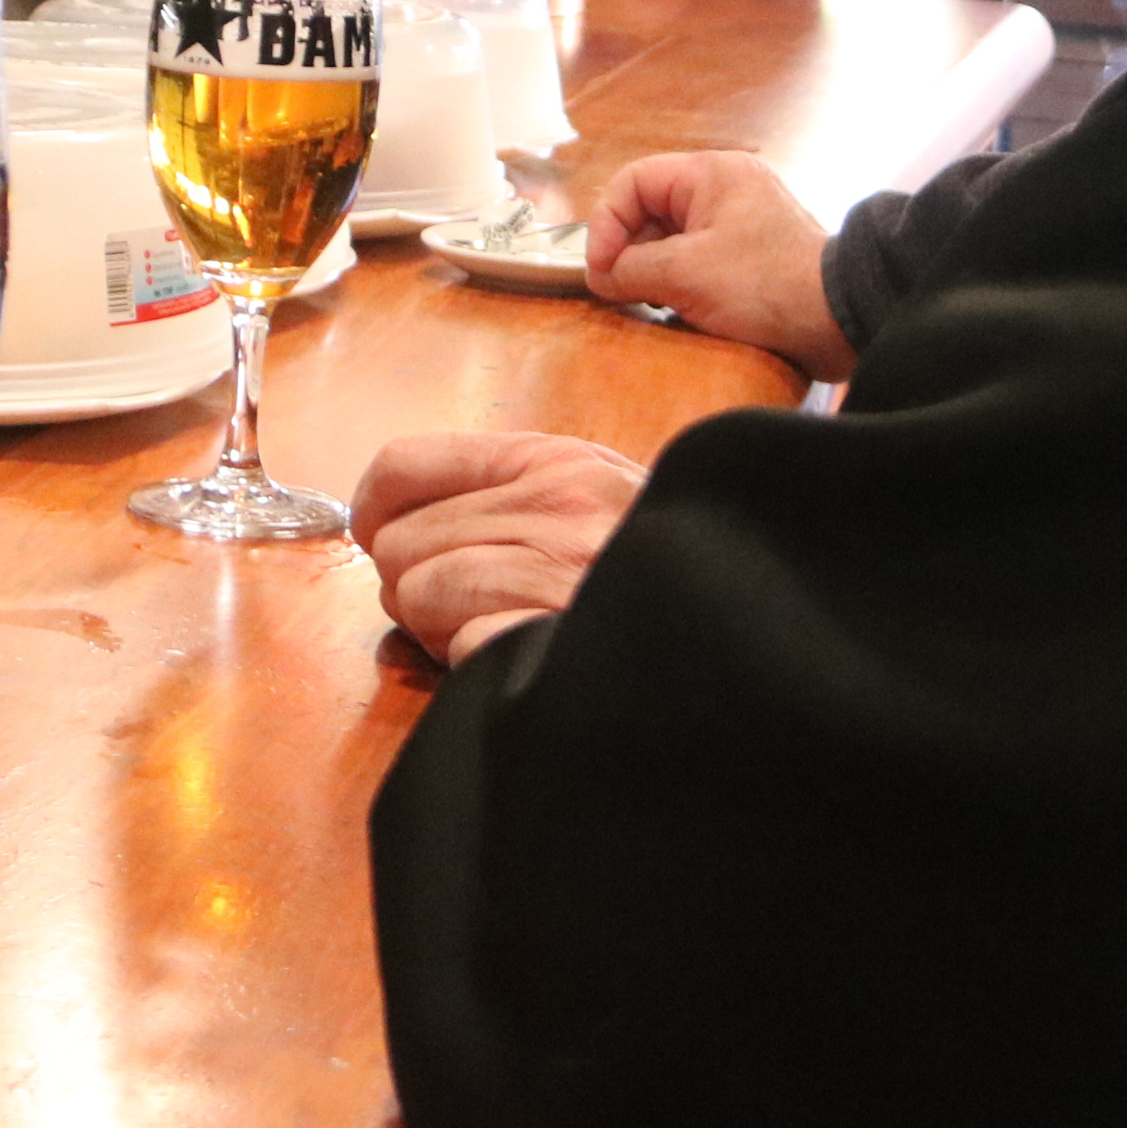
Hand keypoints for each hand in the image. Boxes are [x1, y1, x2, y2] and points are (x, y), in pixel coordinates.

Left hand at [355, 431, 649, 665]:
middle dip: (419, 588)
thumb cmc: (659, 566)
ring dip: (446, 631)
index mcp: (555, 461)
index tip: (383, 539)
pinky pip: (463, 649)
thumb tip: (387, 522)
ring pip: (419, 597)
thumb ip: (506, 493)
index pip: (404, 463)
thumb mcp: (596, 497)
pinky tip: (525, 662)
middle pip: (398, 546)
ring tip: (503, 632)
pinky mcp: (556, 639)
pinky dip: (481, 666)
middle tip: (473, 607)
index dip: (376, 510)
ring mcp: (560, 574)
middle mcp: (557, 506)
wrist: (750, 620)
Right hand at [589, 150, 855, 380]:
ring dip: (655, 271)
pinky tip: (681, 311)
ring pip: (674, 239)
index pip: (633, 182)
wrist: (842, 319)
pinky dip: (682, 283)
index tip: (601, 270)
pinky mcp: (753, 256)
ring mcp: (742, 222)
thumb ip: (632, 269)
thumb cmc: (762, 285)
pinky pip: (700, 260)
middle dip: (630, 251)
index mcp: (710, 174)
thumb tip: (601, 276)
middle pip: (651, 210)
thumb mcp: (685, 274)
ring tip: (653, 303)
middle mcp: (725, 188)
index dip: (606, 223)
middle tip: (621, 292)